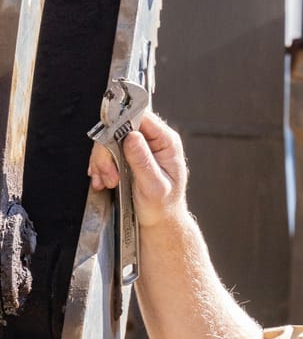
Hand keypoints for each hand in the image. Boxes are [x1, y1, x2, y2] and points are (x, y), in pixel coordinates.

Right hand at [88, 111, 188, 228]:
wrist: (159, 222)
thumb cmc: (163, 207)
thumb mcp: (154, 187)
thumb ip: (143, 161)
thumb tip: (132, 135)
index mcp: (166, 141)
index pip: (140, 116)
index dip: (120, 124)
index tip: (108, 140)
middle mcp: (154, 139)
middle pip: (119, 126)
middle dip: (108, 151)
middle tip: (111, 175)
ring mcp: (139, 146)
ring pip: (109, 139)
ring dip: (103, 162)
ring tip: (109, 182)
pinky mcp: (127, 155)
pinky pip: (106, 151)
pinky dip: (101, 167)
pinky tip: (104, 181)